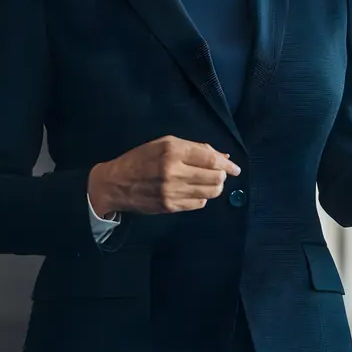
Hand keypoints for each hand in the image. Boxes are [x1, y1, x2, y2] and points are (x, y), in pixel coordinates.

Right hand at [88, 136, 240, 216]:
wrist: (116, 183)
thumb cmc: (141, 159)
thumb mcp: (165, 144)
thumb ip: (194, 148)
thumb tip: (222, 156)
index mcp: (172, 151)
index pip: (210, 159)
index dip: (227, 164)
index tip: (235, 167)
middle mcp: (174, 171)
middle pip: (214, 177)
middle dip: (222, 176)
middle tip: (220, 174)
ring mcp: (172, 191)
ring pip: (210, 192)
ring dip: (215, 187)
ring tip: (210, 182)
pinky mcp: (170, 207)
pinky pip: (199, 204)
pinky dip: (202, 197)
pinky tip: (195, 191)